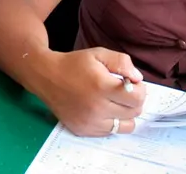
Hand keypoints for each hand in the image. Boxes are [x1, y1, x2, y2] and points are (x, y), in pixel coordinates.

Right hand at [32, 47, 146, 136]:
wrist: (46, 76)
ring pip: (125, 126)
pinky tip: (102, 110)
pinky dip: (111, 122)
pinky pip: (109, 132)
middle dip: (133, 100)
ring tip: (114, 102)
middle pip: (134, 113)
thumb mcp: (99, 54)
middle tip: (122, 91)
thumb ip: (122, 62)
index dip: (139, 89)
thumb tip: (138, 79)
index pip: (138, 98)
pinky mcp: (83, 130)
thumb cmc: (74, 64)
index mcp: (102, 86)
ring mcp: (89, 122)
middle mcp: (97, 108)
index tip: (130, 83)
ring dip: (125, 114)